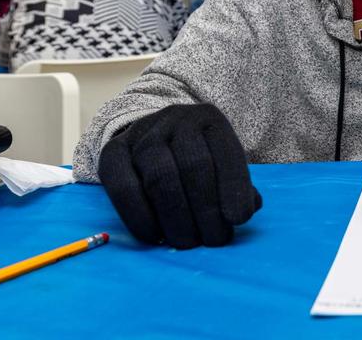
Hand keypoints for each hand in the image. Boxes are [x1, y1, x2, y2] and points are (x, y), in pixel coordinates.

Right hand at [97, 103, 261, 248]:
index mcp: (209, 119)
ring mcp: (142, 135)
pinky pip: (124, 189)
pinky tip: (156, 236)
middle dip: (207, 210)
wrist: (151, 135)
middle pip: (195, 167)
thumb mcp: (222, 161)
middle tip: (214, 240)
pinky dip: (141, 218)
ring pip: (160, 178)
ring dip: (177, 218)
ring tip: (189, 242)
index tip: (239, 219)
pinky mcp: (112, 153)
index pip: (226, 152)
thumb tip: (249, 207)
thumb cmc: (196, 156)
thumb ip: (238, 184)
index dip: (234, 187)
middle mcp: (176, 120)